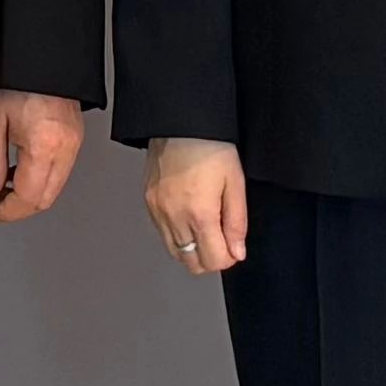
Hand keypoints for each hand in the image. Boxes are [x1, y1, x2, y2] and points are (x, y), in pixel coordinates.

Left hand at [0, 91, 84, 224]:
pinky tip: (19, 173)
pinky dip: (40, 181)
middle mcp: (64, 148)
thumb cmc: (16, 79)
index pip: (27, 197)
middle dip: (17, 210)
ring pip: (54, 189)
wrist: (41, 56)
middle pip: (45, 200)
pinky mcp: (76, 139)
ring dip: (29, 197)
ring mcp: (74, 145)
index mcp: (43, 145)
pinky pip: (60, 172)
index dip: (6, 212)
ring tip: (3, 190)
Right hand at [143, 133, 247, 276]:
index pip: (213, 261)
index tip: (234, 247)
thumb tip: (237, 252)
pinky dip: (177, 235)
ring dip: (192, 249)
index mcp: (199, 213)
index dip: (228, 258)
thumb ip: (237, 223)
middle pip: (191, 263)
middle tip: (221, 240)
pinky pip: (162, 233)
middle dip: (210, 258)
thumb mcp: (235, 183)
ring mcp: (158, 211)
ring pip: (175, 252)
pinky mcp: (148, 203)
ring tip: (205, 227)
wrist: (179, 122)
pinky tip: (188, 218)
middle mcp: (174, 216)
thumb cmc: (210, 145)